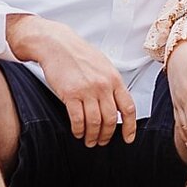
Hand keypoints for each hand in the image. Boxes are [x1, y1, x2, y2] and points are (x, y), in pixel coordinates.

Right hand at [6, 13, 134, 147]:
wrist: (57, 44)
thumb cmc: (79, 54)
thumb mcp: (103, 65)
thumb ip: (112, 84)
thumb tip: (117, 105)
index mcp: (115, 79)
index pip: (128, 108)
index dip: (130, 127)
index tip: (128, 138)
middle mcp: (103, 86)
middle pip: (110, 119)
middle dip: (107, 135)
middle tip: (102, 142)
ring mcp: (87, 90)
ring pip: (95, 123)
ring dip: (93, 136)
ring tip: (89, 141)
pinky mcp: (70, 94)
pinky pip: (78, 119)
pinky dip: (79, 130)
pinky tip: (77, 132)